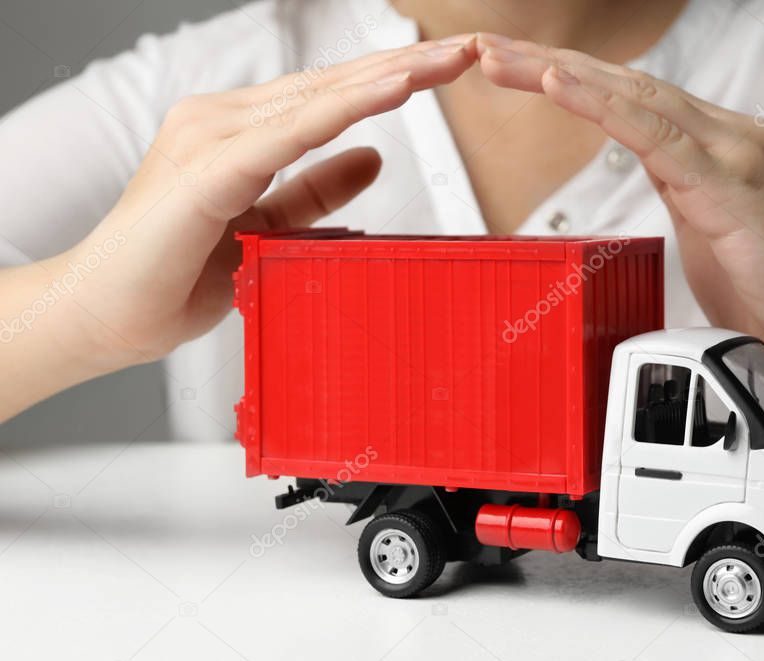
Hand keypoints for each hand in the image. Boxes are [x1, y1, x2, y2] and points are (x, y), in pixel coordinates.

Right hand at [66, 36, 477, 371]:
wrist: (106, 317)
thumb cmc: (176, 276)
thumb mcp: (271, 229)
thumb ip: (315, 191)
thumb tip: (375, 157)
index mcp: (239, 134)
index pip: (328, 98)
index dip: (389, 81)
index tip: (447, 71)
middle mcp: (222, 122)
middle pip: (330, 87)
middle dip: (404, 67)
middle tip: (468, 51)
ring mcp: (210, 140)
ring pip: (316, 100)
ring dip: (387, 78)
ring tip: (445, 62)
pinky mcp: (206, 172)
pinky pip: (287, 137)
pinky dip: (343, 112)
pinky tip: (391, 92)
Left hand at [477, 35, 763, 389]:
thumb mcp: (708, 233)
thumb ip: (680, 197)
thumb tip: (644, 188)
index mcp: (714, 147)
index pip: (630, 100)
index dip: (569, 81)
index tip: (512, 69)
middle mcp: (725, 137)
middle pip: (623, 85)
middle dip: (545, 63)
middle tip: (483, 48)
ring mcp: (732, 154)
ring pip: (632, 98)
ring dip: (556, 74)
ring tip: (498, 58)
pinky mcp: (733, 184)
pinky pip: (655, 136)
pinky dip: (601, 106)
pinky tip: (556, 84)